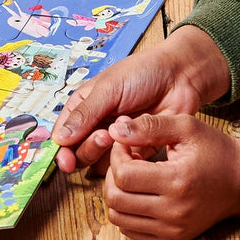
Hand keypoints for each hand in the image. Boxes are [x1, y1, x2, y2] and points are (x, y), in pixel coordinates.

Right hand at [53, 26, 230, 174]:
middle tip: (104, 136)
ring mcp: (117, 139)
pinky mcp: (137, 150)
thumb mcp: (108, 89)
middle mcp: (97, 124)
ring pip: (99, 162)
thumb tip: (59, 138)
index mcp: (84, 106)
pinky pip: (124, 166)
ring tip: (121, 134)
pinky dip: (127, 159)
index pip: (64, 133)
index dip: (61, 150)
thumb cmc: (142, 73)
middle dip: (88, 148)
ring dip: (106, 153)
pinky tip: (137, 143)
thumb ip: (84, 114)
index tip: (66, 162)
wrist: (180, 77)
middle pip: (79, 151)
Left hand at [104, 113, 239, 239]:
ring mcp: (173, 230)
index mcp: (178, 181)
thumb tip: (114, 130)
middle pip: (116, 199)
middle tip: (127, 160)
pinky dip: (127, 211)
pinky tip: (140, 193)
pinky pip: (131, 231)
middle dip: (112, 174)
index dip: (116, 155)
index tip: (126, 144)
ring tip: (133, 176)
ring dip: (117, 193)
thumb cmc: (215, 150)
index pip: (123, 175)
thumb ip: (149, 125)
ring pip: (118, 218)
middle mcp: (174, 212)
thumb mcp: (186, 127)